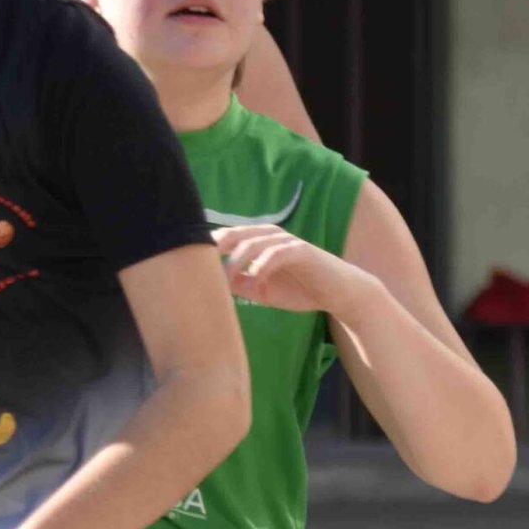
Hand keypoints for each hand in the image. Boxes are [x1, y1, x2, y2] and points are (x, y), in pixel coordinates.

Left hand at [213, 222, 368, 320]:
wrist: (338, 294)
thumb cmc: (300, 290)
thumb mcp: (262, 291)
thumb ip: (240, 285)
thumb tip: (214, 285)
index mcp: (258, 242)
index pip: (227, 238)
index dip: (208, 248)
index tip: (190, 266)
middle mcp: (270, 236)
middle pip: (235, 233)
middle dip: (215, 248)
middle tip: (201, 267)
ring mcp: (286, 241)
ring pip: (253, 242)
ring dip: (236, 261)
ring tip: (227, 280)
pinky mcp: (302, 251)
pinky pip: (277, 253)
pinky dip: (262, 265)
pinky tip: (255, 279)